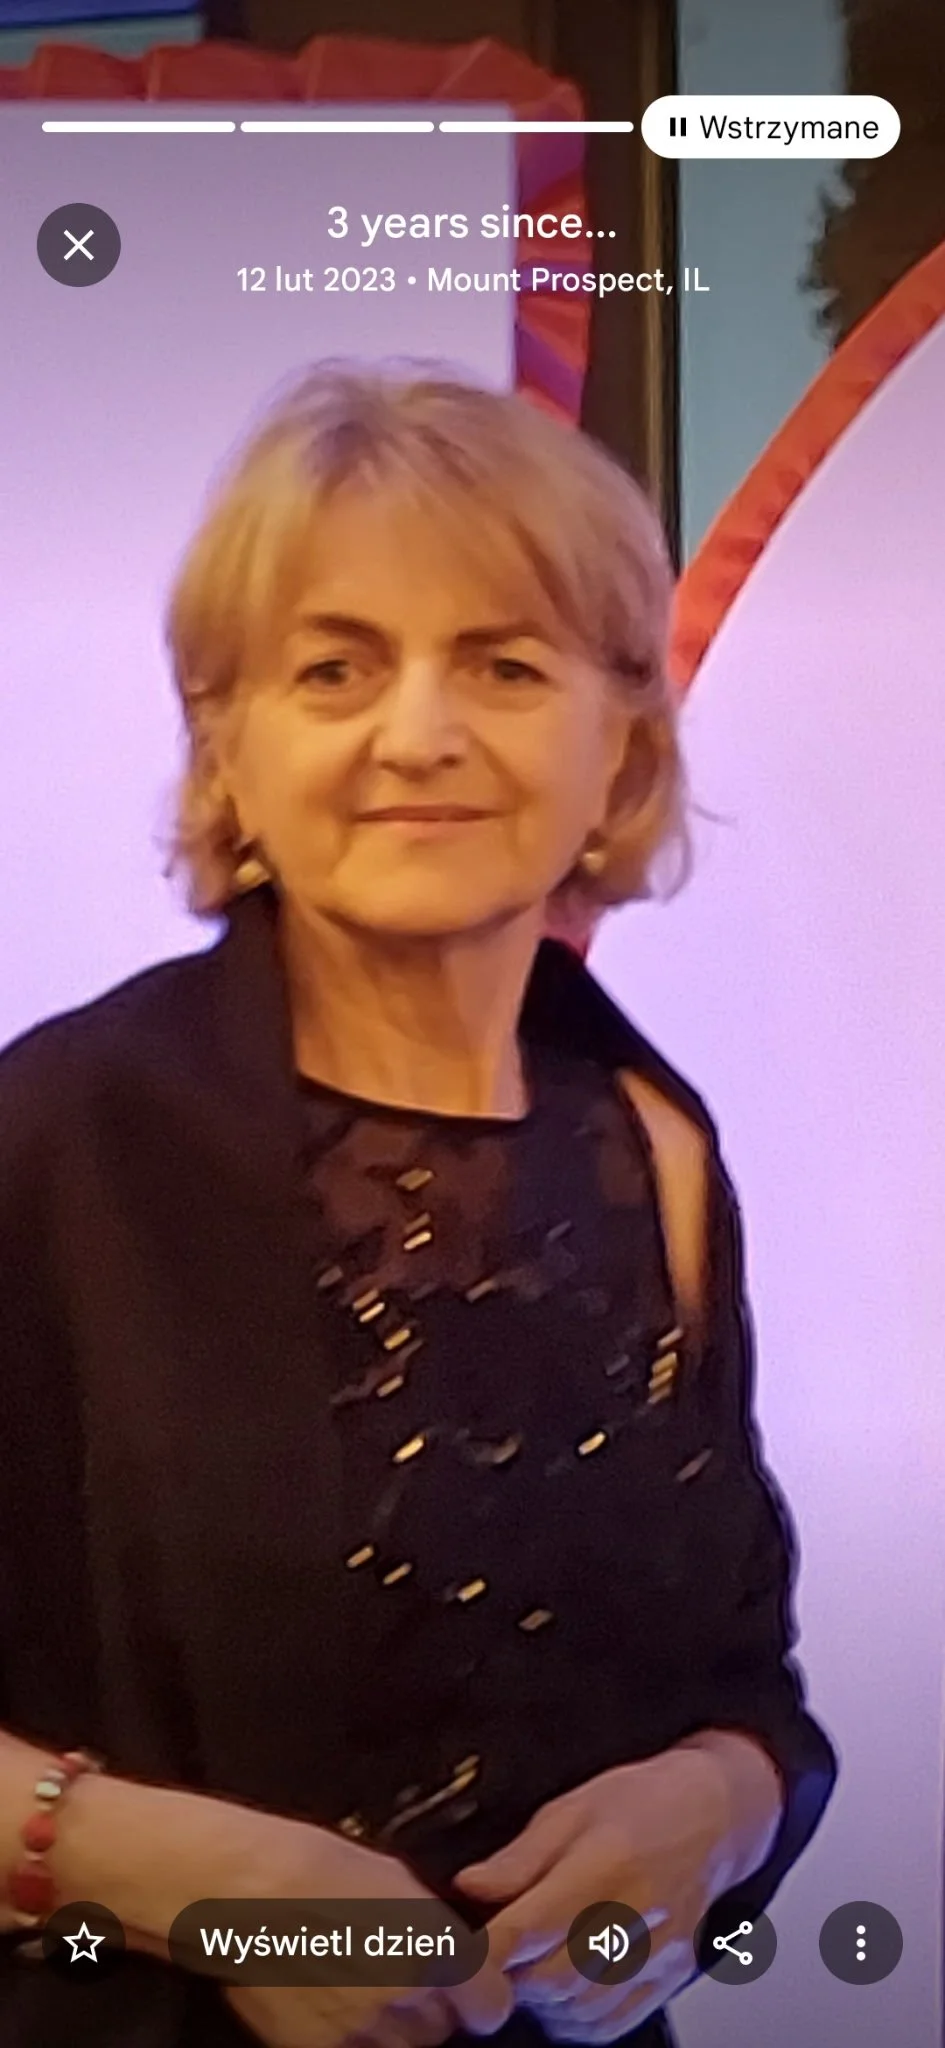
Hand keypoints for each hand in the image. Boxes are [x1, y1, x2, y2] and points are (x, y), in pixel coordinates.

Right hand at [216, 1829, 511, 2047]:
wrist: (240, 1893)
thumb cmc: (315, 1869)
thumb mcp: (396, 1881)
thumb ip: (435, 1930)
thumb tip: (456, 1959)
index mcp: (432, 1954)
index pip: (491, 2007)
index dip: (482, 1996)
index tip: (473, 1988)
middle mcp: (404, 2003)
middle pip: (441, 2028)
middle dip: (430, 2006)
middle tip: (397, 1970)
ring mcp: (359, 2036)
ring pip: (402, 2045)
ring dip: (393, 2025)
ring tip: (356, 1981)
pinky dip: (352, 2035)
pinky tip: (327, 1996)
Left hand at [452, 1736, 782, 2041]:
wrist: (711, 1816)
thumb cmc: (641, 1803)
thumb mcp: (571, 1808)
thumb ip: (519, 1857)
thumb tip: (470, 1888)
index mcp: (608, 1862)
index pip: (533, 1925)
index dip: (487, 1947)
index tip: (458, 1949)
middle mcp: (637, 1915)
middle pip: (552, 1978)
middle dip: (509, 1973)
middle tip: (495, 1950)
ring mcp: (657, 1954)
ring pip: (577, 2009)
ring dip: (540, 1997)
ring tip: (530, 1961)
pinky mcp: (665, 1979)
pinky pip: (609, 2024)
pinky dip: (574, 2018)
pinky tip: (563, 1987)